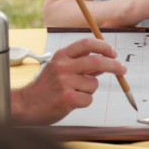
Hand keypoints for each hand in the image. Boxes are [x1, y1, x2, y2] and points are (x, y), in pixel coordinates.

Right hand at [11, 38, 126, 124]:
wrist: (26, 105)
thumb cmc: (46, 86)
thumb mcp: (60, 67)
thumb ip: (81, 63)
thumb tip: (105, 60)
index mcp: (62, 56)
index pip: (87, 44)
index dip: (103, 46)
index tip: (113, 52)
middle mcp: (63, 67)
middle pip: (97, 61)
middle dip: (114, 65)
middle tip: (122, 69)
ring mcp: (65, 82)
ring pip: (93, 84)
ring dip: (90, 89)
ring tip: (75, 92)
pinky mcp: (67, 98)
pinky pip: (88, 98)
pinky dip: (84, 101)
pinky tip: (71, 101)